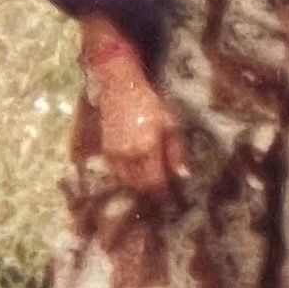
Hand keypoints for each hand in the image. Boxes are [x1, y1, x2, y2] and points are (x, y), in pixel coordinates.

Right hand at [84, 40, 182, 199]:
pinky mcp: (105, 151)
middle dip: (152, 190)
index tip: (170, 197)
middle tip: (162, 191)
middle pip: (140, 185)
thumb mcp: (170, 125)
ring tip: (151, 182)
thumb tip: (183, 176)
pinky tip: (137, 172)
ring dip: (139, 185)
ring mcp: (114, 154)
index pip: (154, 181)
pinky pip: (116, 173)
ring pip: (126, 182)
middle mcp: (128, 155)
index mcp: (147, 147)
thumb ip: (176, 152)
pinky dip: (127, 177)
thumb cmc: (150, 105)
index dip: (162, 192)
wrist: (121, 90)